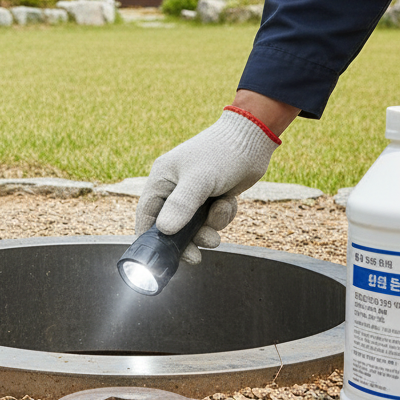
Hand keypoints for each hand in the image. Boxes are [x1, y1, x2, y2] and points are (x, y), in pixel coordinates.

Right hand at [135, 107, 281, 263]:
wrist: (252, 139)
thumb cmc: (221, 153)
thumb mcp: (199, 180)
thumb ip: (181, 206)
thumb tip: (164, 231)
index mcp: (162, 179)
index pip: (146, 215)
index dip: (149, 239)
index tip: (158, 259)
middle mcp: (174, 188)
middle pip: (172, 227)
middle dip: (187, 240)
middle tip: (197, 255)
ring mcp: (194, 194)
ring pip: (196, 226)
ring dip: (210, 227)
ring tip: (221, 212)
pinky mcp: (212, 197)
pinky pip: (212, 220)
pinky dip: (222, 215)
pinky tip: (229, 200)